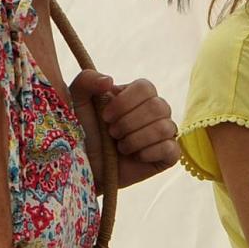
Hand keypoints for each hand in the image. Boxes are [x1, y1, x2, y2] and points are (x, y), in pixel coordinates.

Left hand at [71, 72, 180, 188]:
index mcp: (137, 95)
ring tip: (121, 147)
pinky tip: (135, 156)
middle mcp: (155, 110)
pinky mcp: (169, 154)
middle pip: (158, 107)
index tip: (105, 117)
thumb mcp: (77, 102)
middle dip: (129, 123)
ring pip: (165, 128)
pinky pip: (171, 148)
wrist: (87, 167)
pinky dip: (149, 153)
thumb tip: (109, 80)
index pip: (145, 88)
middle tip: (112, 134)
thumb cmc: (83, 133)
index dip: (125, 103)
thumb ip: (86, 81)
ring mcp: (165, 132)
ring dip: (136, 139)